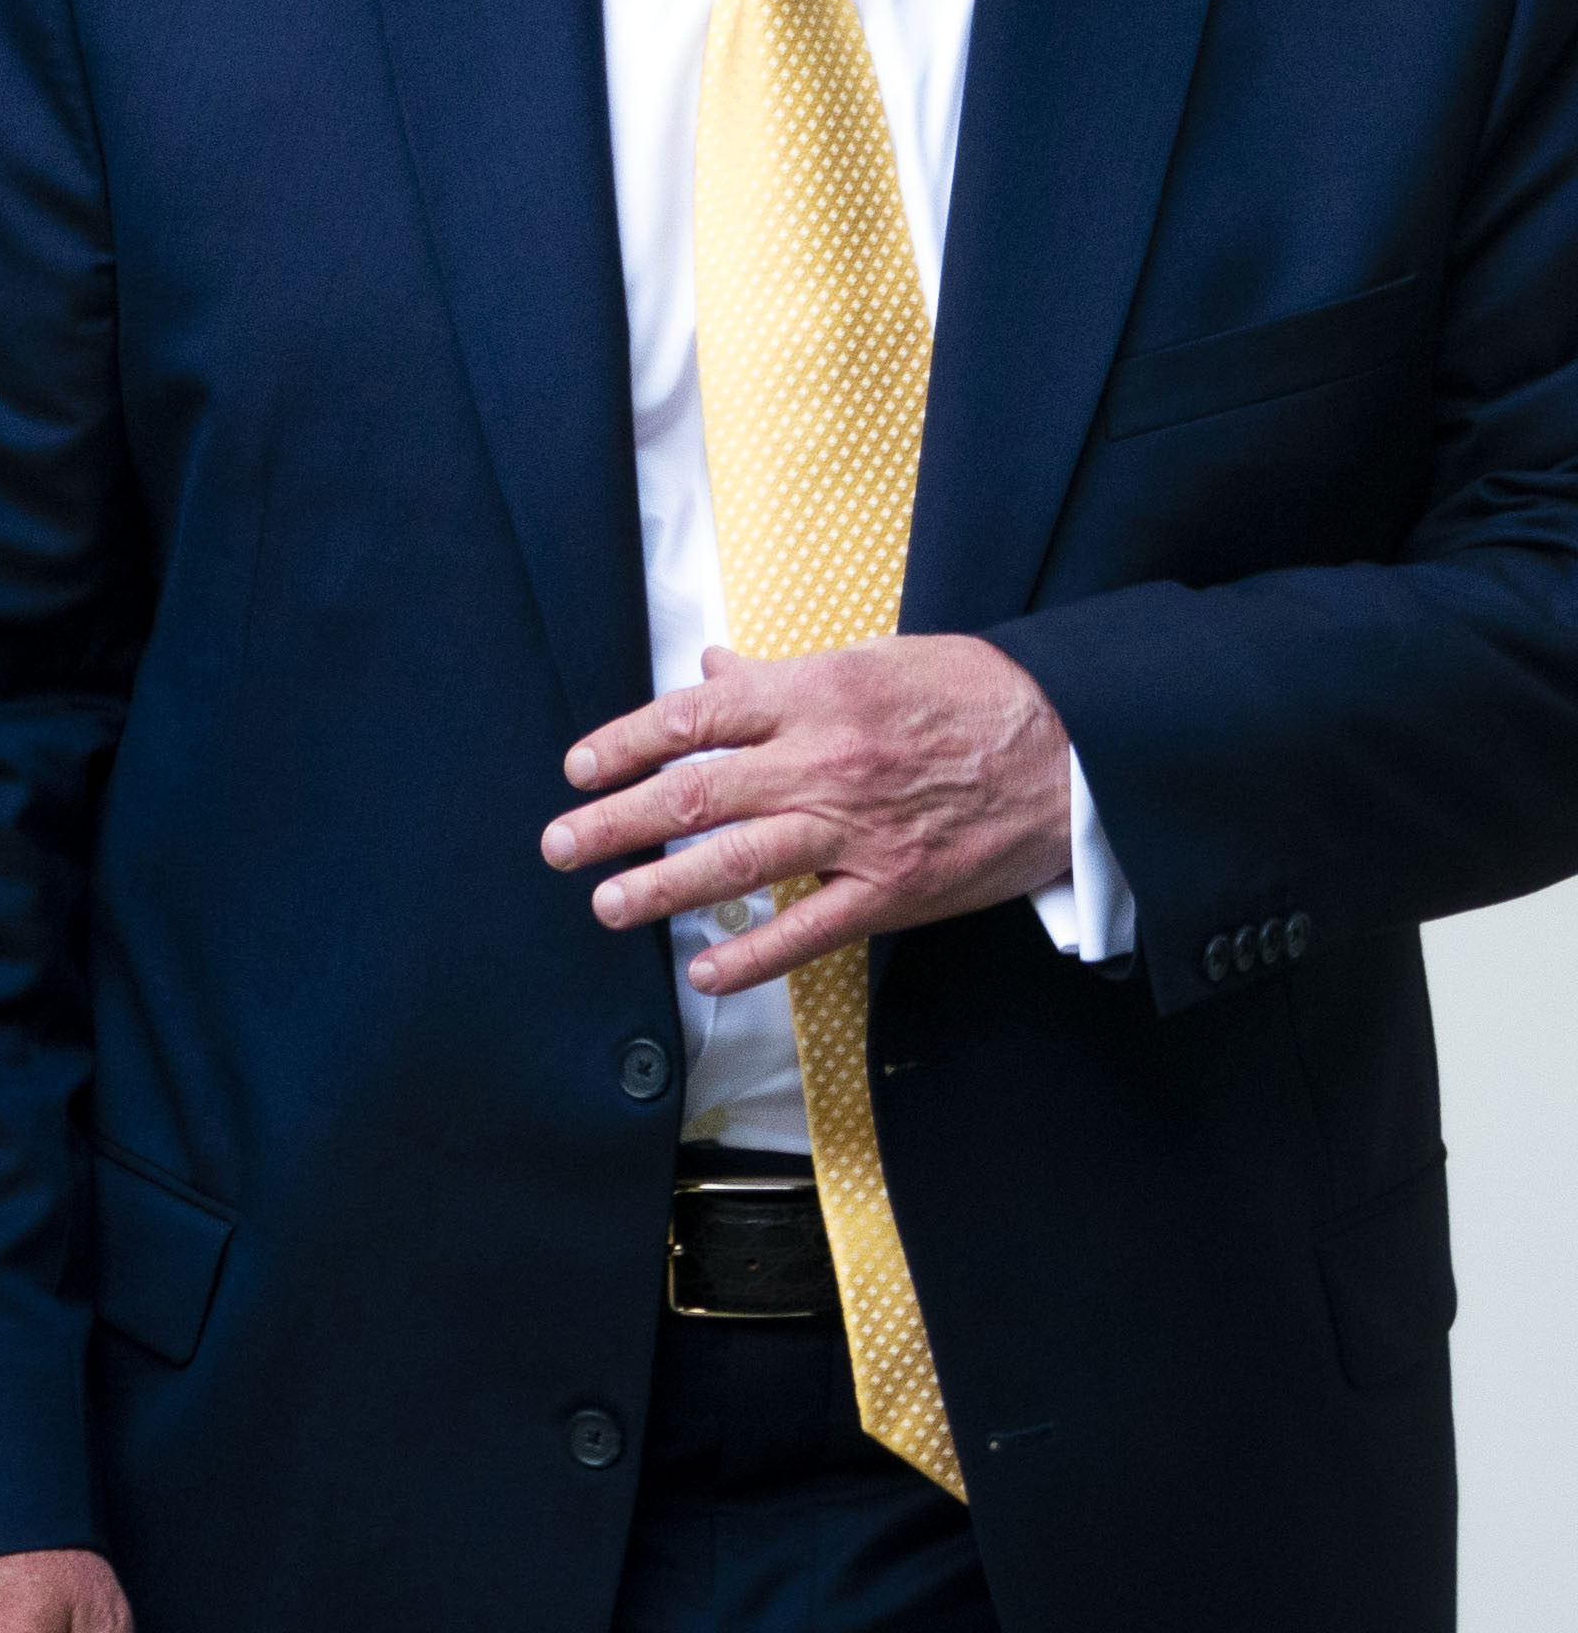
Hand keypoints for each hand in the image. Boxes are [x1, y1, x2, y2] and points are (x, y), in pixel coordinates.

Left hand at [541, 636, 1075, 992]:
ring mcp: (856, 831)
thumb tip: (709, 668)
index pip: (690, 719)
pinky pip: (812, 929)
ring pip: (737, 863)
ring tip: (605, 905)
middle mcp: (821, 761)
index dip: (623, 745)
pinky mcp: (896, 888)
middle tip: (558, 844)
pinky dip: (755, 954)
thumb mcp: (868, 662)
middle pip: (694, 794)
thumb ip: (780, 678)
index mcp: (810, 694)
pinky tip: (705, 970)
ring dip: (661, 887)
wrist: (1074, 746)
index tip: (577, 768)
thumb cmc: (969, 694)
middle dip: (615, 823)